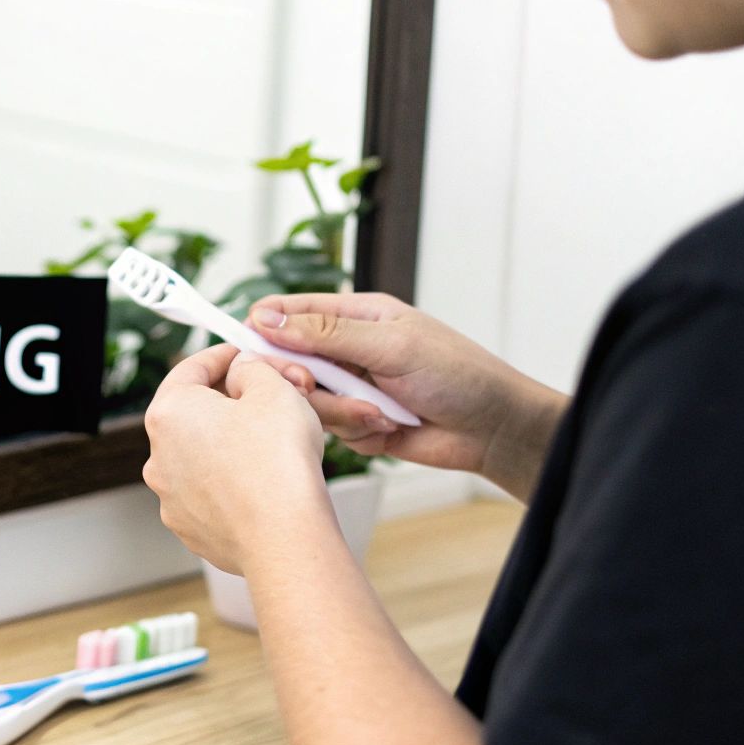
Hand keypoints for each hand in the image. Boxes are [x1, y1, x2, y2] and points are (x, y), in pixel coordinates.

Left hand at [142, 344, 334, 575]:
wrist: (284, 537)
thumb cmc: (278, 463)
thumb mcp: (274, 389)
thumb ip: (252, 368)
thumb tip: (242, 371)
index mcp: (170, 412)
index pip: (191, 368)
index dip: (223, 356)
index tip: (243, 355)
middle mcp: (159, 455)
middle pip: (195, 414)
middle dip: (232, 402)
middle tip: (269, 399)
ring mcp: (170, 496)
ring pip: (202, 456)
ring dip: (230, 444)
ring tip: (272, 444)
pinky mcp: (190, 527)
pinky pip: (209, 492)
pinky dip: (231, 482)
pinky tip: (262, 481)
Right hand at [246, 292, 566, 499]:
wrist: (493, 429)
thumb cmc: (457, 375)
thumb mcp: (389, 346)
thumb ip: (325, 334)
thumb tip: (266, 318)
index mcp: (353, 315)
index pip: (286, 311)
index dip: (262, 329)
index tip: (250, 351)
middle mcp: (346, 349)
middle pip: (288, 362)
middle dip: (301, 381)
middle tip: (312, 388)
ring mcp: (351, 387)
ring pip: (307, 402)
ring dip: (340, 412)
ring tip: (379, 414)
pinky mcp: (358, 421)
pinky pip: (331, 431)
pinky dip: (358, 432)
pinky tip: (390, 428)